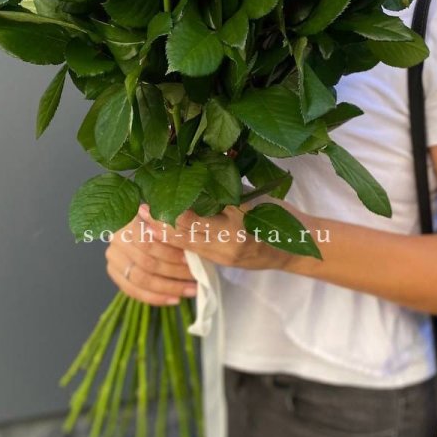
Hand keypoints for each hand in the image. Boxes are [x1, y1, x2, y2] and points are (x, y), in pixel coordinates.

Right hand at [105, 211, 197, 305]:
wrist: (139, 227)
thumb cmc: (160, 221)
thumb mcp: (165, 217)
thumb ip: (172, 228)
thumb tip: (189, 236)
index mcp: (129, 222)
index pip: (148, 243)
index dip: (170, 254)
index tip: (189, 259)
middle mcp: (117, 239)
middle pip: (146, 262)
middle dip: (174, 272)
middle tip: (195, 278)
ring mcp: (113, 257)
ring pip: (141, 279)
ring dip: (169, 288)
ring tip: (190, 290)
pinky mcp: (114, 272)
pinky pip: (134, 291)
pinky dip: (156, 298)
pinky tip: (175, 299)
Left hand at [137, 202, 292, 270]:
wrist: (298, 248)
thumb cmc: (279, 215)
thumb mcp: (252, 197)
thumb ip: (223, 189)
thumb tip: (193, 171)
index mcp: (235, 227)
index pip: (193, 219)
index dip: (169, 210)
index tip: (150, 198)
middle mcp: (226, 247)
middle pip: (184, 236)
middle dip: (158, 224)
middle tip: (138, 209)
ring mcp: (223, 259)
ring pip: (185, 247)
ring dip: (163, 235)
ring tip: (143, 222)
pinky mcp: (222, 265)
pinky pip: (193, 254)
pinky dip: (176, 244)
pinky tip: (162, 235)